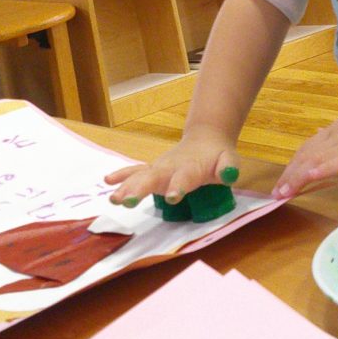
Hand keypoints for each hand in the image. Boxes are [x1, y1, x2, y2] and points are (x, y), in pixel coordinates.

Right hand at [104, 127, 239, 206]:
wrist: (205, 138)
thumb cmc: (217, 155)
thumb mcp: (228, 159)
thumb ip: (228, 167)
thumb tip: (230, 174)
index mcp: (191, 168)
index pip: (184, 178)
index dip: (179, 186)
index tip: (172, 197)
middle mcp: (171, 167)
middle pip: (154, 177)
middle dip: (139, 189)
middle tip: (125, 200)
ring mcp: (159, 168)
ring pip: (140, 175)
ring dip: (126, 186)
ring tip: (113, 198)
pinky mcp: (152, 170)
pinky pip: (135, 171)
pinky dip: (122, 175)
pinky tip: (107, 181)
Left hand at [272, 96, 337, 198]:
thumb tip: (321, 136)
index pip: (309, 148)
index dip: (293, 165)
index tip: (282, 182)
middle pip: (308, 155)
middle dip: (290, 175)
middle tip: (276, 194)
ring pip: (319, 159)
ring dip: (299, 176)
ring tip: (285, 191)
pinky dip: (323, 169)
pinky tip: (310, 176)